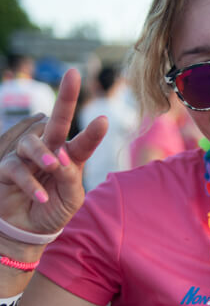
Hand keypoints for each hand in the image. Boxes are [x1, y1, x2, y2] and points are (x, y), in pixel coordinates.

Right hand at [0, 69, 107, 238]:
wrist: (28, 230)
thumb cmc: (53, 210)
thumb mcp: (70, 199)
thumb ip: (70, 177)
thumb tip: (61, 157)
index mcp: (69, 158)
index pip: (83, 143)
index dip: (92, 133)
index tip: (103, 119)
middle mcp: (48, 151)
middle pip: (57, 121)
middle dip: (66, 97)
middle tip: (73, 75)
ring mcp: (26, 157)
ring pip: (32, 143)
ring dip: (43, 154)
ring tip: (53, 167)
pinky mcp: (6, 168)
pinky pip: (16, 167)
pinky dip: (30, 182)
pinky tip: (42, 196)